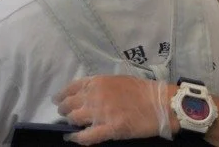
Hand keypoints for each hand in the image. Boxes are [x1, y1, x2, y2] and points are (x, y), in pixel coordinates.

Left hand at [56, 75, 172, 144]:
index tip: (58, 100)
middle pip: (70, 104)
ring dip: (71, 122)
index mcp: (96, 83)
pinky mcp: (111, 129)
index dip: (62, 96)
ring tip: (71, 125)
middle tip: (65, 114)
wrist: (160, 103)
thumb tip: (87, 93)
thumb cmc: (141, 90)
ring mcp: (101, 113)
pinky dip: (78, 138)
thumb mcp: (116, 80)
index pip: (71, 88)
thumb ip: (99, 86)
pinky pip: (88, 136)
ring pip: (75, 119)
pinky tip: (74, 138)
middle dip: (64, 110)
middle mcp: (94, 96)